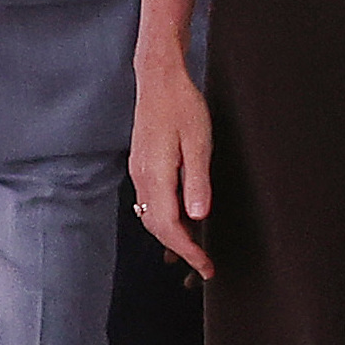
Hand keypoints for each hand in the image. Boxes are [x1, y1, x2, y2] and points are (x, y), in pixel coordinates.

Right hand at [129, 54, 216, 278]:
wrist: (158, 79)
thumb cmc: (182, 105)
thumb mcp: (198, 143)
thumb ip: (197, 181)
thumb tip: (198, 216)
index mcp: (156, 174)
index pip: (169, 226)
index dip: (188, 250)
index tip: (205, 266)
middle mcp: (142, 176)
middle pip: (155, 226)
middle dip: (180, 248)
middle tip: (204, 263)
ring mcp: (139, 170)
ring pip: (150, 215)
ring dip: (171, 235)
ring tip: (195, 246)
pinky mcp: (141, 164)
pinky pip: (150, 201)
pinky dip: (165, 217)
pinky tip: (181, 217)